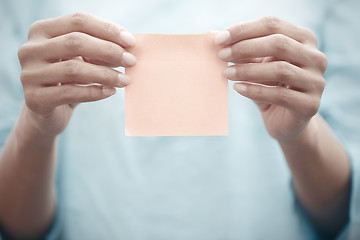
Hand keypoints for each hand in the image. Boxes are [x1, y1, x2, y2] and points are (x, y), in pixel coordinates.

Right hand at [18, 12, 136, 136]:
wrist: (48, 113)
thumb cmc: (69, 81)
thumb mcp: (83, 60)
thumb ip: (99, 50)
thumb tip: (128, 47)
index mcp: (41, 31)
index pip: (78, 21)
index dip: (107, 29)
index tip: (131, 42)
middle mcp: (30, 49)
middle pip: (75, 42)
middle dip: (109, 50)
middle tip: (131, 61)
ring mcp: (29, 74)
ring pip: (74, 69)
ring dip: (106, 74)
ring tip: (125, 80)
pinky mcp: (34, 98)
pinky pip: (70, 93)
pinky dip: (95, 92)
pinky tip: (110, 92)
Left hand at [215, 16, 327, 141]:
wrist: (284, 121)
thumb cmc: (268, 87)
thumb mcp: (255, 66)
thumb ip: (241, 50)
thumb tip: (213, 35)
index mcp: (304, 39)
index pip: (273, 25)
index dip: (244, 30)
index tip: (219, 40)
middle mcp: (316, 57)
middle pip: (279, 43)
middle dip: (244, 48)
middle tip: (221, 56)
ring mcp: (317, 81)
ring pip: (280, 70)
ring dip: (248, 70)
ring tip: (226, 73)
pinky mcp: (311, 105)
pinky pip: (280, 95)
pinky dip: (255, 90)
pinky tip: (238, 88)